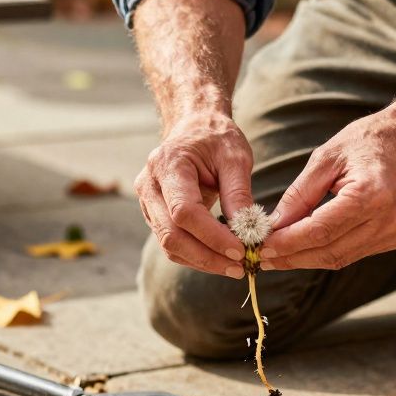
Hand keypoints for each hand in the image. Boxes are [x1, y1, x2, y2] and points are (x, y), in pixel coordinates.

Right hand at [135, 112, 254, 277]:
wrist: (194, 128)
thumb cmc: (216, 139)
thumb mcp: (235, 157)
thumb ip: (238, 193)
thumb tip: (248, 233)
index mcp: (168, 165)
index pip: (184, 212)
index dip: (212, 236)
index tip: (241, 250)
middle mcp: (149, 185)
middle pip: (171, 234)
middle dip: (207, 256)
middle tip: (241, 267)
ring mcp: (147, 203)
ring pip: (169, 245)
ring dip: (202, 261)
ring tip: (235, 267)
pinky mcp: (154, 215)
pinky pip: (172, 243)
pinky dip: (196, 256)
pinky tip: (220, 258)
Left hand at [261, 113, 395, 270]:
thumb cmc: (367, 141)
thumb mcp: (326, 158)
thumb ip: (299, 195)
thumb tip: (272, 226)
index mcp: (371, 195)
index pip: (320, 230)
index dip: (287, 243)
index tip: (259, 246)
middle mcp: (387, 220)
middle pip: (329, 251)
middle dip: (291, 256)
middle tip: (260, 257)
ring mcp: (394, 233)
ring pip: (339, 258)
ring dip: (304, 259)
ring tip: (275, 256)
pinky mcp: (394, 239)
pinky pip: (351, 253)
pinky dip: (324, 252)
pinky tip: (302, 248)